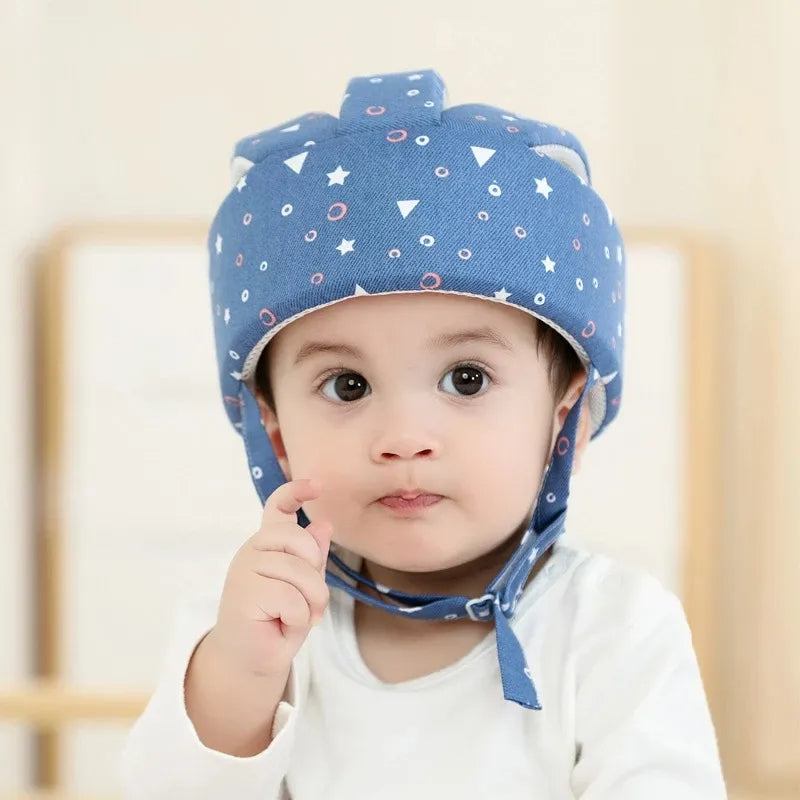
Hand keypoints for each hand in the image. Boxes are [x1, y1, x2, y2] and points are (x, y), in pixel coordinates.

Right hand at [209, 478, 332, 678]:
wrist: (252, 659)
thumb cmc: (279, 620)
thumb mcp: (305, 587)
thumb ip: (313, 557)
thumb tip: (324, 524)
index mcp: (268, 543)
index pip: (278, 506)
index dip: (297, 491)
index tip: (318, 485)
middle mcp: (254, 548)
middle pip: (302, 541)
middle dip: (317, 576)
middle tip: (312, 604)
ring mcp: (245, 568)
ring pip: (301, 573)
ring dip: (310, 603)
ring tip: (298, 617)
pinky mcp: (243, 592)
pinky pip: (292, 599)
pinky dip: (297, 618)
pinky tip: (282, 624)